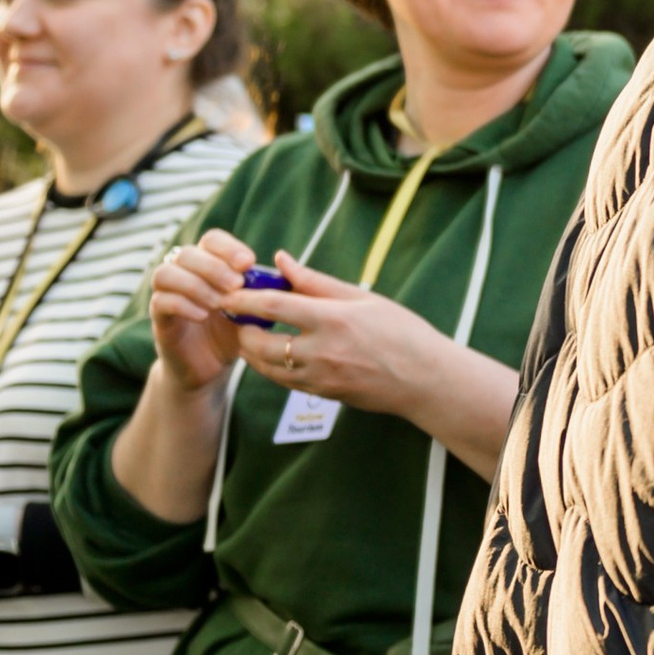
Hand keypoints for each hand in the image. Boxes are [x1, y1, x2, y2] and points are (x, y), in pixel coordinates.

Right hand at [150, 228, 256, 392]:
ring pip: (166, 273)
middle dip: (213, 267)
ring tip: (219, 303)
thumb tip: (284, 261)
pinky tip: (203, 315)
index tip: (249, 263)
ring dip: (195, 285)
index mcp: (208, 265)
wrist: (211, 367)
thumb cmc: (236, 332)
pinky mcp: (159, 318)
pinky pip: (160, 301)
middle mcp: (183, 274)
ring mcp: (167, 295)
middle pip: (186, 253)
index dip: (228, 247)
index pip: (211, 239)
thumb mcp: (256, 308)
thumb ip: (269, 286)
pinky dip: (183, 304)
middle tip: (236, 286)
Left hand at [203, 250, 448, 419]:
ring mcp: (320, 377)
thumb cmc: (402, 332)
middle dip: (241, 328)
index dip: (243, 298)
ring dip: (251, 350)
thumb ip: (317, 281)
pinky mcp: (322, 394)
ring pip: (265, 367)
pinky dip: (270, 367)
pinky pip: (283, 381)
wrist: (426, 380)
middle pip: (259, 342)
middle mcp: (322, 351)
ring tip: (252, 333)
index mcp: (333, 319)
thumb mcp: (363, 298)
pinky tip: (274, 353)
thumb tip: (282, 260)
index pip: (273, 305)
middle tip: (238, 315)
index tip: (227, 292)